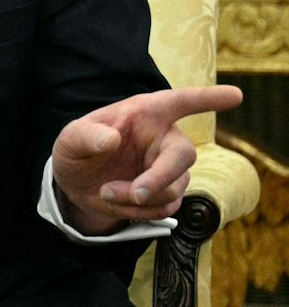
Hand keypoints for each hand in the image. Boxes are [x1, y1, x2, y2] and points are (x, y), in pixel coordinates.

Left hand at [51, 84, 242, 235]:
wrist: (77, 183)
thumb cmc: (78, 150)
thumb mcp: (70, 139)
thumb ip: (86, 136)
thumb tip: (110, 138)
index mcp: (145, 113)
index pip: (180, 102)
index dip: (208, 98)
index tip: (235, 94)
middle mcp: (164, 138)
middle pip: (184, 156)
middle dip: (161, 178)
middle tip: (136, 193)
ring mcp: (170, 167)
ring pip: (173, 189)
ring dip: (138, 199)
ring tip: (105, 192)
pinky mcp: (168, 192)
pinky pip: (165, 208)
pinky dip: (137, 212)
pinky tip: (116, 202)